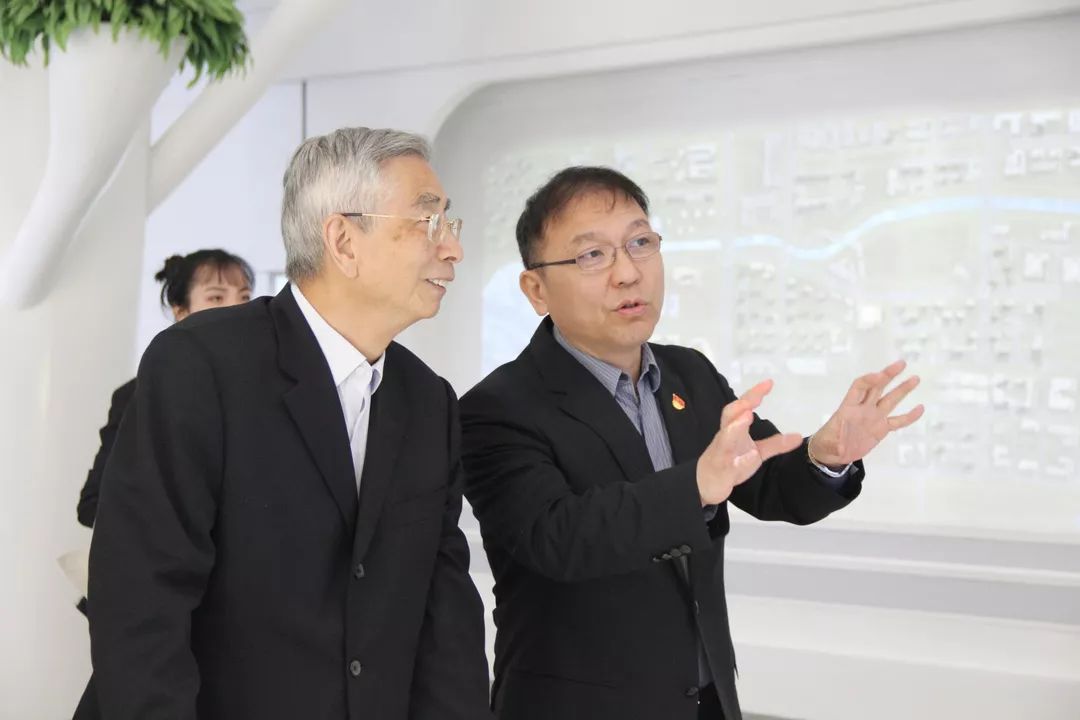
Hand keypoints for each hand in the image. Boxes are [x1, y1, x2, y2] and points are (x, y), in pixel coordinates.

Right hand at [696, 379, 802, 504]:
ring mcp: (721, 453)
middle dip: (742, 403)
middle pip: (729, 415)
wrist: (705, 484)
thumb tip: (797, 436)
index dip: (753, 394)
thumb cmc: (730, 463)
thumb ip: (775, 444)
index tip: (769, 383)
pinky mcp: (721, 470)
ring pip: (725, 438)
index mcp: (732, 429)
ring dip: (736, 426)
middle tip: (757, 395)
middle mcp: (725, 437)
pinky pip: (729, 464)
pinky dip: (740, 460)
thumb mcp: (756, 453)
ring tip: (748, 415)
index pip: (741, 407)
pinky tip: (751, 456)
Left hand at [809, 359, 924, 466]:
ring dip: (902, 389)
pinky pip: (898, 421)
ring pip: (890, 400)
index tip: (879, 375)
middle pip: (877, 387)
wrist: (832, 453)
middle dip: (888, 375)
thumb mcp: (828, 440)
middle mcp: (863, 408)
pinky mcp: (881, 428)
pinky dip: (909, 416)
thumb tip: (840, 441)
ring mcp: (873, 417)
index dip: (869, 380)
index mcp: (849, 407)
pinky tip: (920, 408)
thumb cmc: (827, 442)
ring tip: (915, 378)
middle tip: (901, 364)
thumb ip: (836, 438)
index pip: (859, 387)